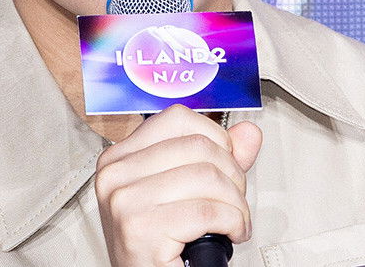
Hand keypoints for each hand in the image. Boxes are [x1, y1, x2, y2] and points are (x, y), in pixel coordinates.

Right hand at [95, 104, 261, 266]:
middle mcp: (115, 173)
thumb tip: (248, 133)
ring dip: (236, 203)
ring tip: (235, 219)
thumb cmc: (160, 246)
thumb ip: (218, 158)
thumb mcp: (185, 192)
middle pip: (197, 146)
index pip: (178, 118)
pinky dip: (232, 223)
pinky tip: (230, 233)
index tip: (225, 161)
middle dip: (232, 174)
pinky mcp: (139, 229)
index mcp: (121, 156)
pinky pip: (206, 211)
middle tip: (235, 199)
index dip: (215, 137)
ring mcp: (124, 199)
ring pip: (206, 176)